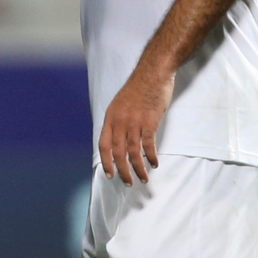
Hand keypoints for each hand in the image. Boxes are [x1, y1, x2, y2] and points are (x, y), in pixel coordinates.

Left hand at [97, 65, 173, 184]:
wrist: (152, 74)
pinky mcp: (149, 122)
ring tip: (143, 178)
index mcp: (110, 118)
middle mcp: (120, 122)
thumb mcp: (120, 104)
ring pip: (134, 152)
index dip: (106, 162)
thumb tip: (118, 139)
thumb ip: (117, 121)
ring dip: (138, 168)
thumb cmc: (138, 88)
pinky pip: (148, 145)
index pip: (103, 145)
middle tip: (128, 183)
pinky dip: (151, 157)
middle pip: (118, 153)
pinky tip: (154, 163)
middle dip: (122, 171)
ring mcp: (134, 122)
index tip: (110, 175)